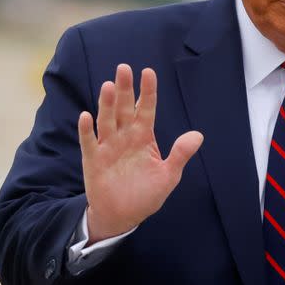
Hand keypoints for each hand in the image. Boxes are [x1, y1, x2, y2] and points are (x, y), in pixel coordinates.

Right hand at [78, 64, 203, 243]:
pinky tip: (86, 116)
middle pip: (124, 108)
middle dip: (124, 89)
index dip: (147, 91)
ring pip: (107, 120)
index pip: (146, 109)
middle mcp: (125, 137)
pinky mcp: (93, 161)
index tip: (148, 71)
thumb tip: (198, 135)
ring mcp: (108, 147)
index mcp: (144, 137)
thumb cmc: (146, 194)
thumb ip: (181, 154)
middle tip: (124, 68)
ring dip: (106, 104)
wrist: (123, 216)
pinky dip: (86, 130)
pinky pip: (89, 142)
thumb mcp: (169, 175)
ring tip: (109, 86)